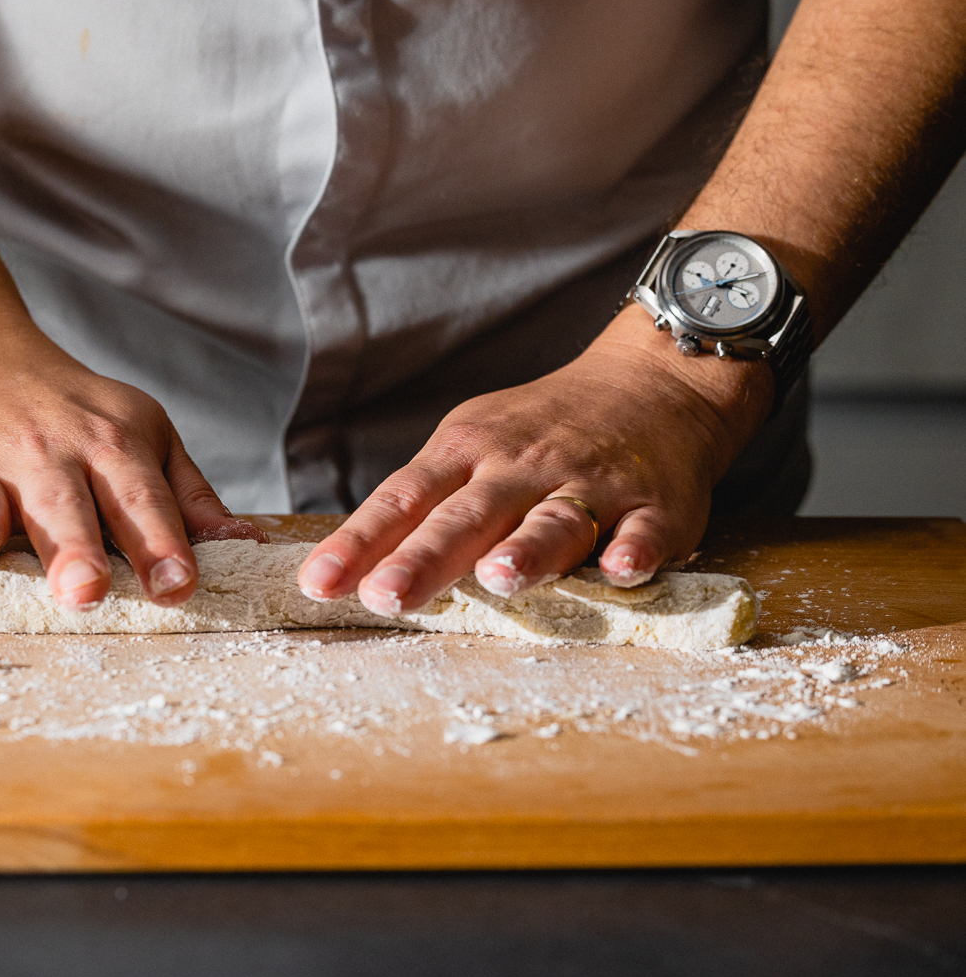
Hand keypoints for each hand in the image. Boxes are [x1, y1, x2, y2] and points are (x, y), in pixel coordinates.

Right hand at [0, 311, 261, 609]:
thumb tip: (248, 544)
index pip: (141, 499)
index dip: (161, 542)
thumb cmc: (72, 414)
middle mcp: (45, 451)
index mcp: (110, 446)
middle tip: (85, 592)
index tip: (178, 585)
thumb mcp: (143, 436)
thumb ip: (188, 497)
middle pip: (62, 504)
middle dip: (74, 548)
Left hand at [295, 307, 773, 612]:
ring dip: (526, 550)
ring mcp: (590, 485)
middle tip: (386, 595)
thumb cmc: (540, 432)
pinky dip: (636, 549)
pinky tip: (622, 569)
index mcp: (465, 454)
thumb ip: (420, 509)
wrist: (652, 381)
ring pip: (553, 521)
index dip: (360, 543)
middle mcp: (521, 468)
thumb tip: (350, 568)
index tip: (320, 583)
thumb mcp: (468, 449)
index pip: (401, 501)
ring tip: (498, 579)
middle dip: (424, 557)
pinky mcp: (655, 504)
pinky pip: (646, 529)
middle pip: (466, 516)